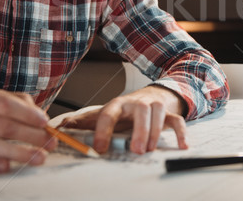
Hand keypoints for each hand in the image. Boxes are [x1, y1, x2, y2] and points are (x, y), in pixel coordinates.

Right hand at [0, 87, 57, 173]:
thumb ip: (10, 100)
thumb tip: (38, 113)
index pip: (3, 104)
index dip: (27, 114)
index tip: (45, 122)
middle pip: (1, 126)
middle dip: (30, 136)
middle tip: (49, 142)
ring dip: (20, 153)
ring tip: (39, 157)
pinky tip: (10, 165)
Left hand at [60, 86, 187, 153]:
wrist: (153, 93)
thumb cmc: (126, 108)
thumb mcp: (105, 112)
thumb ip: (84, 121)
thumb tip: (61, 126)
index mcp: (118, 104)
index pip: (108, 113)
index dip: (103, 130)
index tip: (101, 148)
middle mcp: (136, 103)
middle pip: (138, 110)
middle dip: (138, 129)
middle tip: (135, 149)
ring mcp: (154, 106)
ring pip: (158, 112)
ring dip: (155, 131)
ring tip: (149, 149)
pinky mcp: (169, 112)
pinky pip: (177, 120)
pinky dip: (181, 132)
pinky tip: (181, 145)